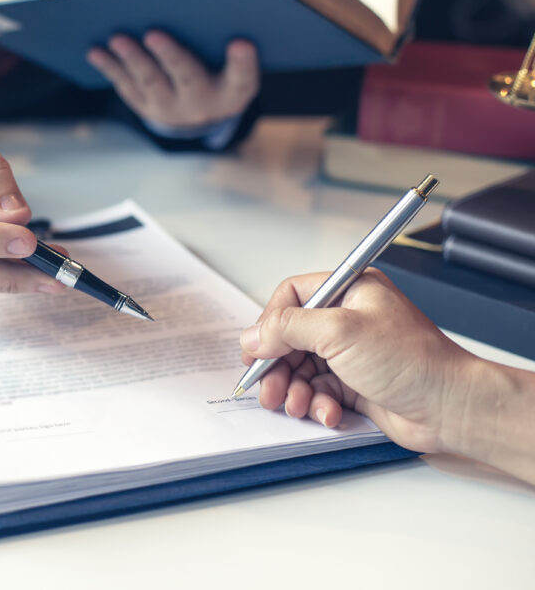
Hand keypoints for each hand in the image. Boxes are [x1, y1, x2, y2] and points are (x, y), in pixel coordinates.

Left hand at [86, 31, 258, 127]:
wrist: (200, 114)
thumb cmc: (221, 69)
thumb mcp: (233, 62)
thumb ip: (226, 38)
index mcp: (233, 90)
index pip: (243, 78)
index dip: (243, 62)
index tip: (241, 42)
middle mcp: (202, 103)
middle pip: (188, 78)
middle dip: (170, 56)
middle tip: (154, 33)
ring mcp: (170, 108)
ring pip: (150, 82)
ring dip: (132, 59)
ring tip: (117, 38)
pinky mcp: (145, 106)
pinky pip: (126, 85)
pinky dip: (110, 67)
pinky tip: (95, 50)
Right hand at [239, 269, 475, 453]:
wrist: (450, 407)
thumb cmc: (412, 361)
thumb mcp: (340, 332)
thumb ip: (288, 328)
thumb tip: (252, 335)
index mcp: (349, 291)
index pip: (291, 297)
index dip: (270, 323)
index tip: (256, 349)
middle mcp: (348, 319)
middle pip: (290, 338)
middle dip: (277, 366)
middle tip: (268, 388)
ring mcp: (350, 353)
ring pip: (300, 368)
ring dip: (293, 389)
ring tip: (296, 405)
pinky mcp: (354, 383)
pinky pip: (318, 391)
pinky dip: (316, 404)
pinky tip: (327, 413)